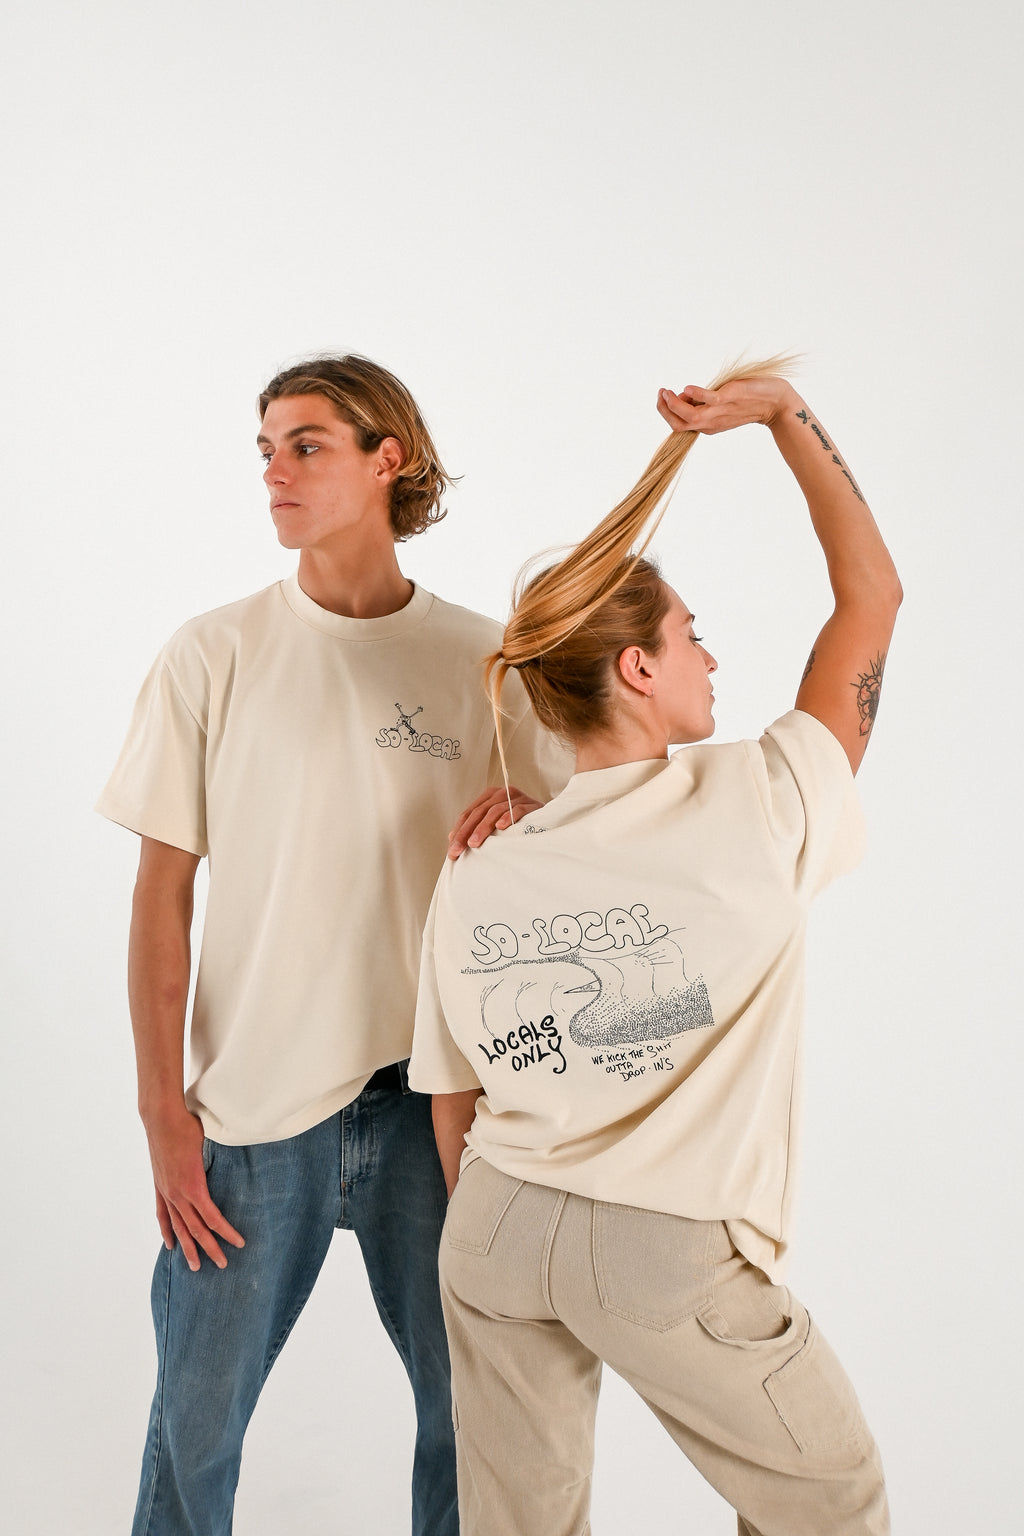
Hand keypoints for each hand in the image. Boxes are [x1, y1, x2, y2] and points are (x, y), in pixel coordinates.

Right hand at [144, 1105, 244, 1271]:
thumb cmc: (189, 1127)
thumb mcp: (213, 1143)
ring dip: (187, 1248)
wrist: (162, 1117)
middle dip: (210, 1249)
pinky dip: (166, 1231)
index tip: (239, 1243)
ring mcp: (166, 1192)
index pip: (213, 1219)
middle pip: (196, 1229)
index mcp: (194, 1186)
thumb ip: (223, 1161)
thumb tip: (242, 1167)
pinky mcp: (159, 1187)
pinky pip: (162, 1215)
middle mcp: (178, 1194)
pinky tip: (170, 1245)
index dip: (226, 1233)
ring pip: (178, 1227)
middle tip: (223, 1265)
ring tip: (195, 1266)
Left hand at [447, 786, 543, 858]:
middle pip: (479, 812)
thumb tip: (451, 838)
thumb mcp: (495, 824)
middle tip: (458, 850)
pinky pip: (517, 809)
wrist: (548, 819)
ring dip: (483, 828)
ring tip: (475, 843)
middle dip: (466, 833)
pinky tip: (501, 827)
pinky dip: (508, 817)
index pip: (469, 813)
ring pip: (495, 811)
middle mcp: (501, 793)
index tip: (451, 851)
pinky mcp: (531, 804)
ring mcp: (517, 797)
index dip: (458, 831)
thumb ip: (476, 827)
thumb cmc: (517, 824)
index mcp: (489, 796)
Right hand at [657, 377, 795, 434]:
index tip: (664, 396)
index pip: (679, 425)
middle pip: (677, 424)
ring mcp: (718, 412)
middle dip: (663, 409)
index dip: (667, 412)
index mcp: (708, 425)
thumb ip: (704, 402)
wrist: (775, 403)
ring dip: (673, 404)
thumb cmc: (749, 400)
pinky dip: (694, 395)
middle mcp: (710, 423)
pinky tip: (687, 388)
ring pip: (687, 417)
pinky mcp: (727, 399)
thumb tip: (685, 394)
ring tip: (667, 391)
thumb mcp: (722, 405)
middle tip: (661, 392)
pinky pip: (706, 400)